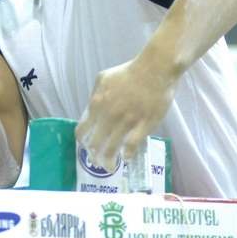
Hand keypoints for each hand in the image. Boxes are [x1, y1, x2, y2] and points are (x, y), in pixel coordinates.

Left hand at [75, 58, 177, 172]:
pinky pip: (132, 145)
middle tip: (96, 161)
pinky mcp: (143, 126)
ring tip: (108, 166)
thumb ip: (95, 95)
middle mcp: (108, 115)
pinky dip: (128, 154)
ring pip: (112, 148)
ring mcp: (126, 122)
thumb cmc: (128, 72)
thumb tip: (91, 110)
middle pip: (95, 142)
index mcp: (97, 104)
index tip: (85, 145)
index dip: (82, 140)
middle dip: (93, 155)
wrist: (154, 70)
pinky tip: (126, 158)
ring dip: (108, 160)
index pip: (83, 129)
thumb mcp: (103, 79)